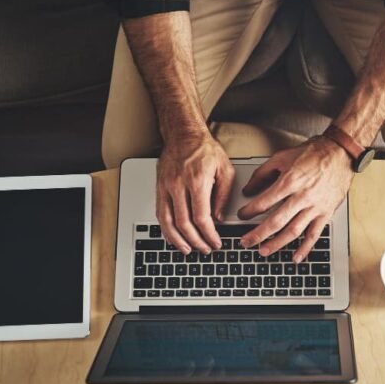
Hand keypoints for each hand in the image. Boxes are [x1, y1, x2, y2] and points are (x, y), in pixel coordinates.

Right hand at [157, 130, 234, 253]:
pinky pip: (159, 213)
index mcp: (197, 181)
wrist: (184, 133)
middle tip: (204, 249)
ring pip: (167, 222)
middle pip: (184, 224)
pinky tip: (173, 236)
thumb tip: (218, 218)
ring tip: (187, 249)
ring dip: (177, 240)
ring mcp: (166, 187)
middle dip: (195, 241)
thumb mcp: (225, 169)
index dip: (209, 235)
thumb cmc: (205, 149)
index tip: (215, 242)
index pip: (201, 218)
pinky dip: (165, 229)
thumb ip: (223, 196)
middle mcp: (178, 185)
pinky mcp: (159, 187)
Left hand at [237, 137, 353, 262]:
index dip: (249, 211)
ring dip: (276, 244)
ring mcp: (315, 207)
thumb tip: (248, 189)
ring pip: (293, 231)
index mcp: (290, 181)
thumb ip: (263, 173)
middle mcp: (302, 196)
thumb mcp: (283, 157)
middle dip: (258, 234)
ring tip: (263, 251)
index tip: (242, 216)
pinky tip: (295, 257)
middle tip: (245, 242)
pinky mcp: (326, 213)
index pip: (264, 202)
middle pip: (276, 221)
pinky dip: (305, 248)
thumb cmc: (314, 153)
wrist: (341, 153)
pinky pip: (314, 234)